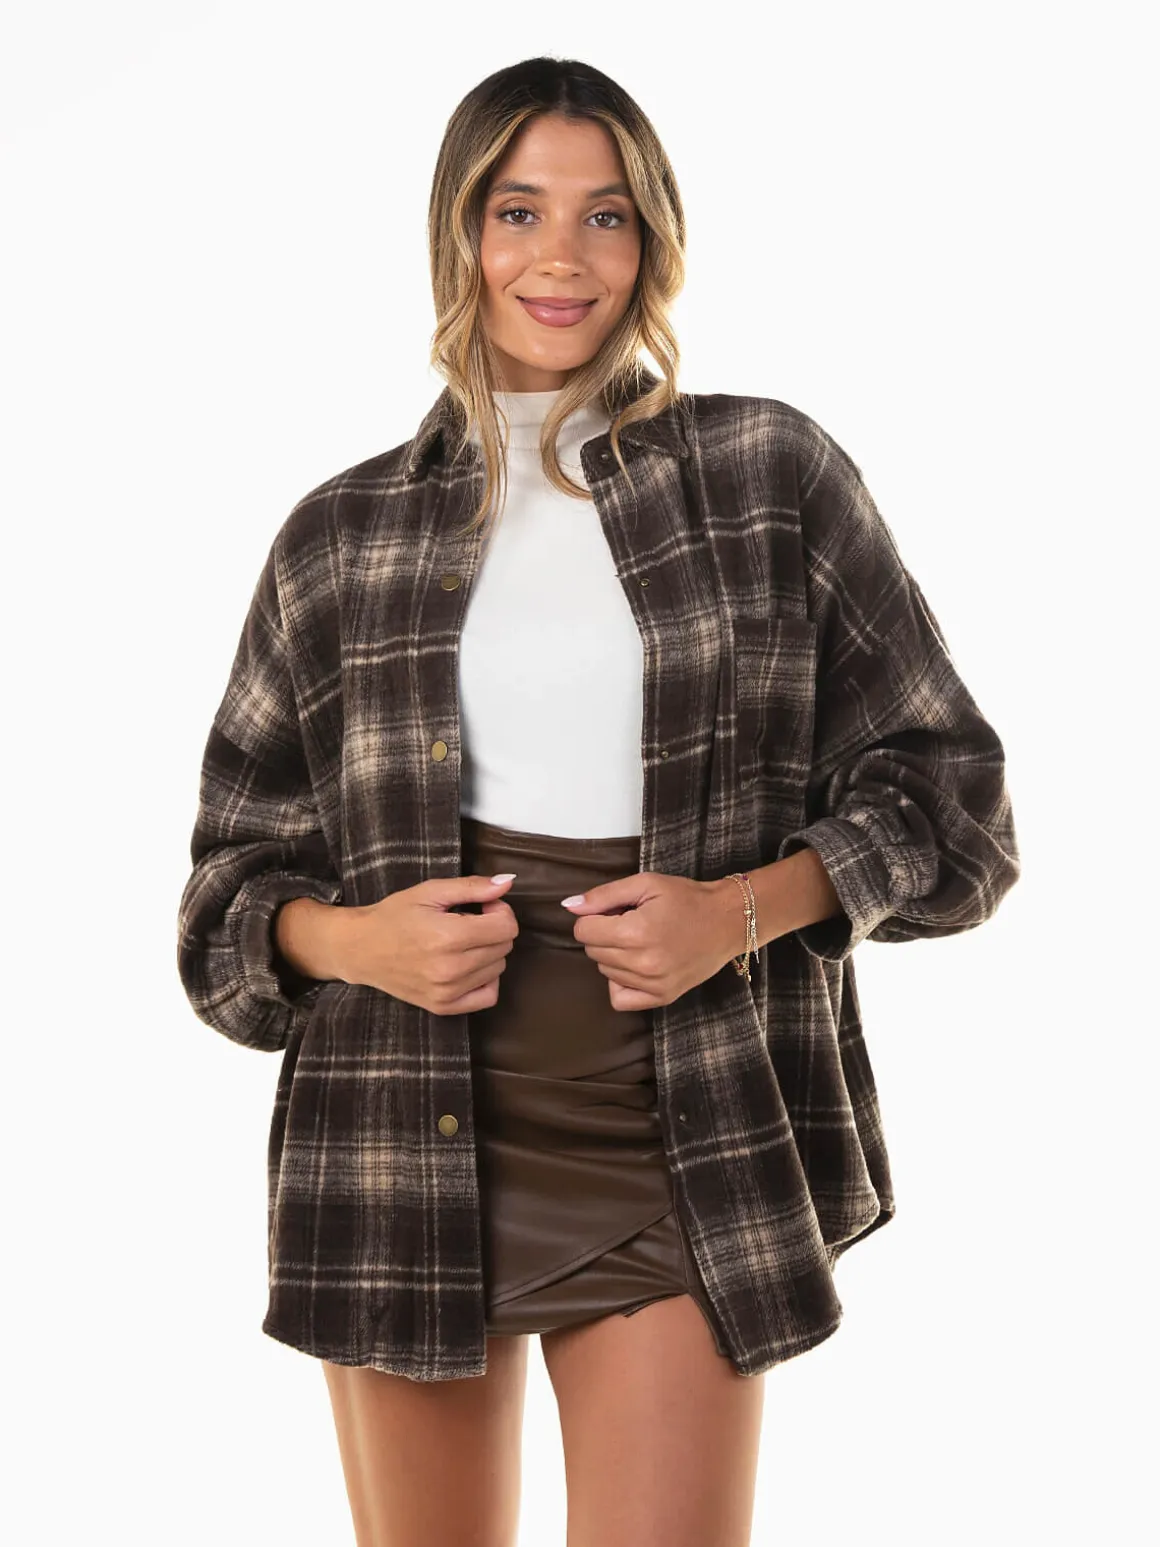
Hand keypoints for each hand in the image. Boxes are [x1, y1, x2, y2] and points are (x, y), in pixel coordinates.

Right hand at [337, 874, 519, 1015]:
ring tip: (462, 943)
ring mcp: (447, 992)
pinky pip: (488, 996)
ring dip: (488, 953)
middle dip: (494, 929)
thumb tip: (508, 883)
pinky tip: (468, 966)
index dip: (500, 910)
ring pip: (499, 969)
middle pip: (505, 947)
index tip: (482, 906)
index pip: (507, 926)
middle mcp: (451, 968)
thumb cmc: (395, 916)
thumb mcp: (430, 892)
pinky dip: (486, 980)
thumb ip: (472, 887)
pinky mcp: (443, 1007)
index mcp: (448, 936)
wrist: (361, 949)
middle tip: (469, 922)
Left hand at [562, 873, 741, 1010]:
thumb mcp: (645, 884)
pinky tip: (636, 965)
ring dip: (614, 955)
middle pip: (592, 951)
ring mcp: (653, 985)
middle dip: (603, 934)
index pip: (583, 931)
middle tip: (631, 922)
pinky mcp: (662, 998)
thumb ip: (603, 896)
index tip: (616, 911)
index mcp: (636, 932)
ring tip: (641, 940)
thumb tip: (569, 906)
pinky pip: (619, 999)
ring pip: (604, 971)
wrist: (727, 922)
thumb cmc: (686, 898)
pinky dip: (620, 982)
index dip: (594, 916)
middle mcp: (643, 963)